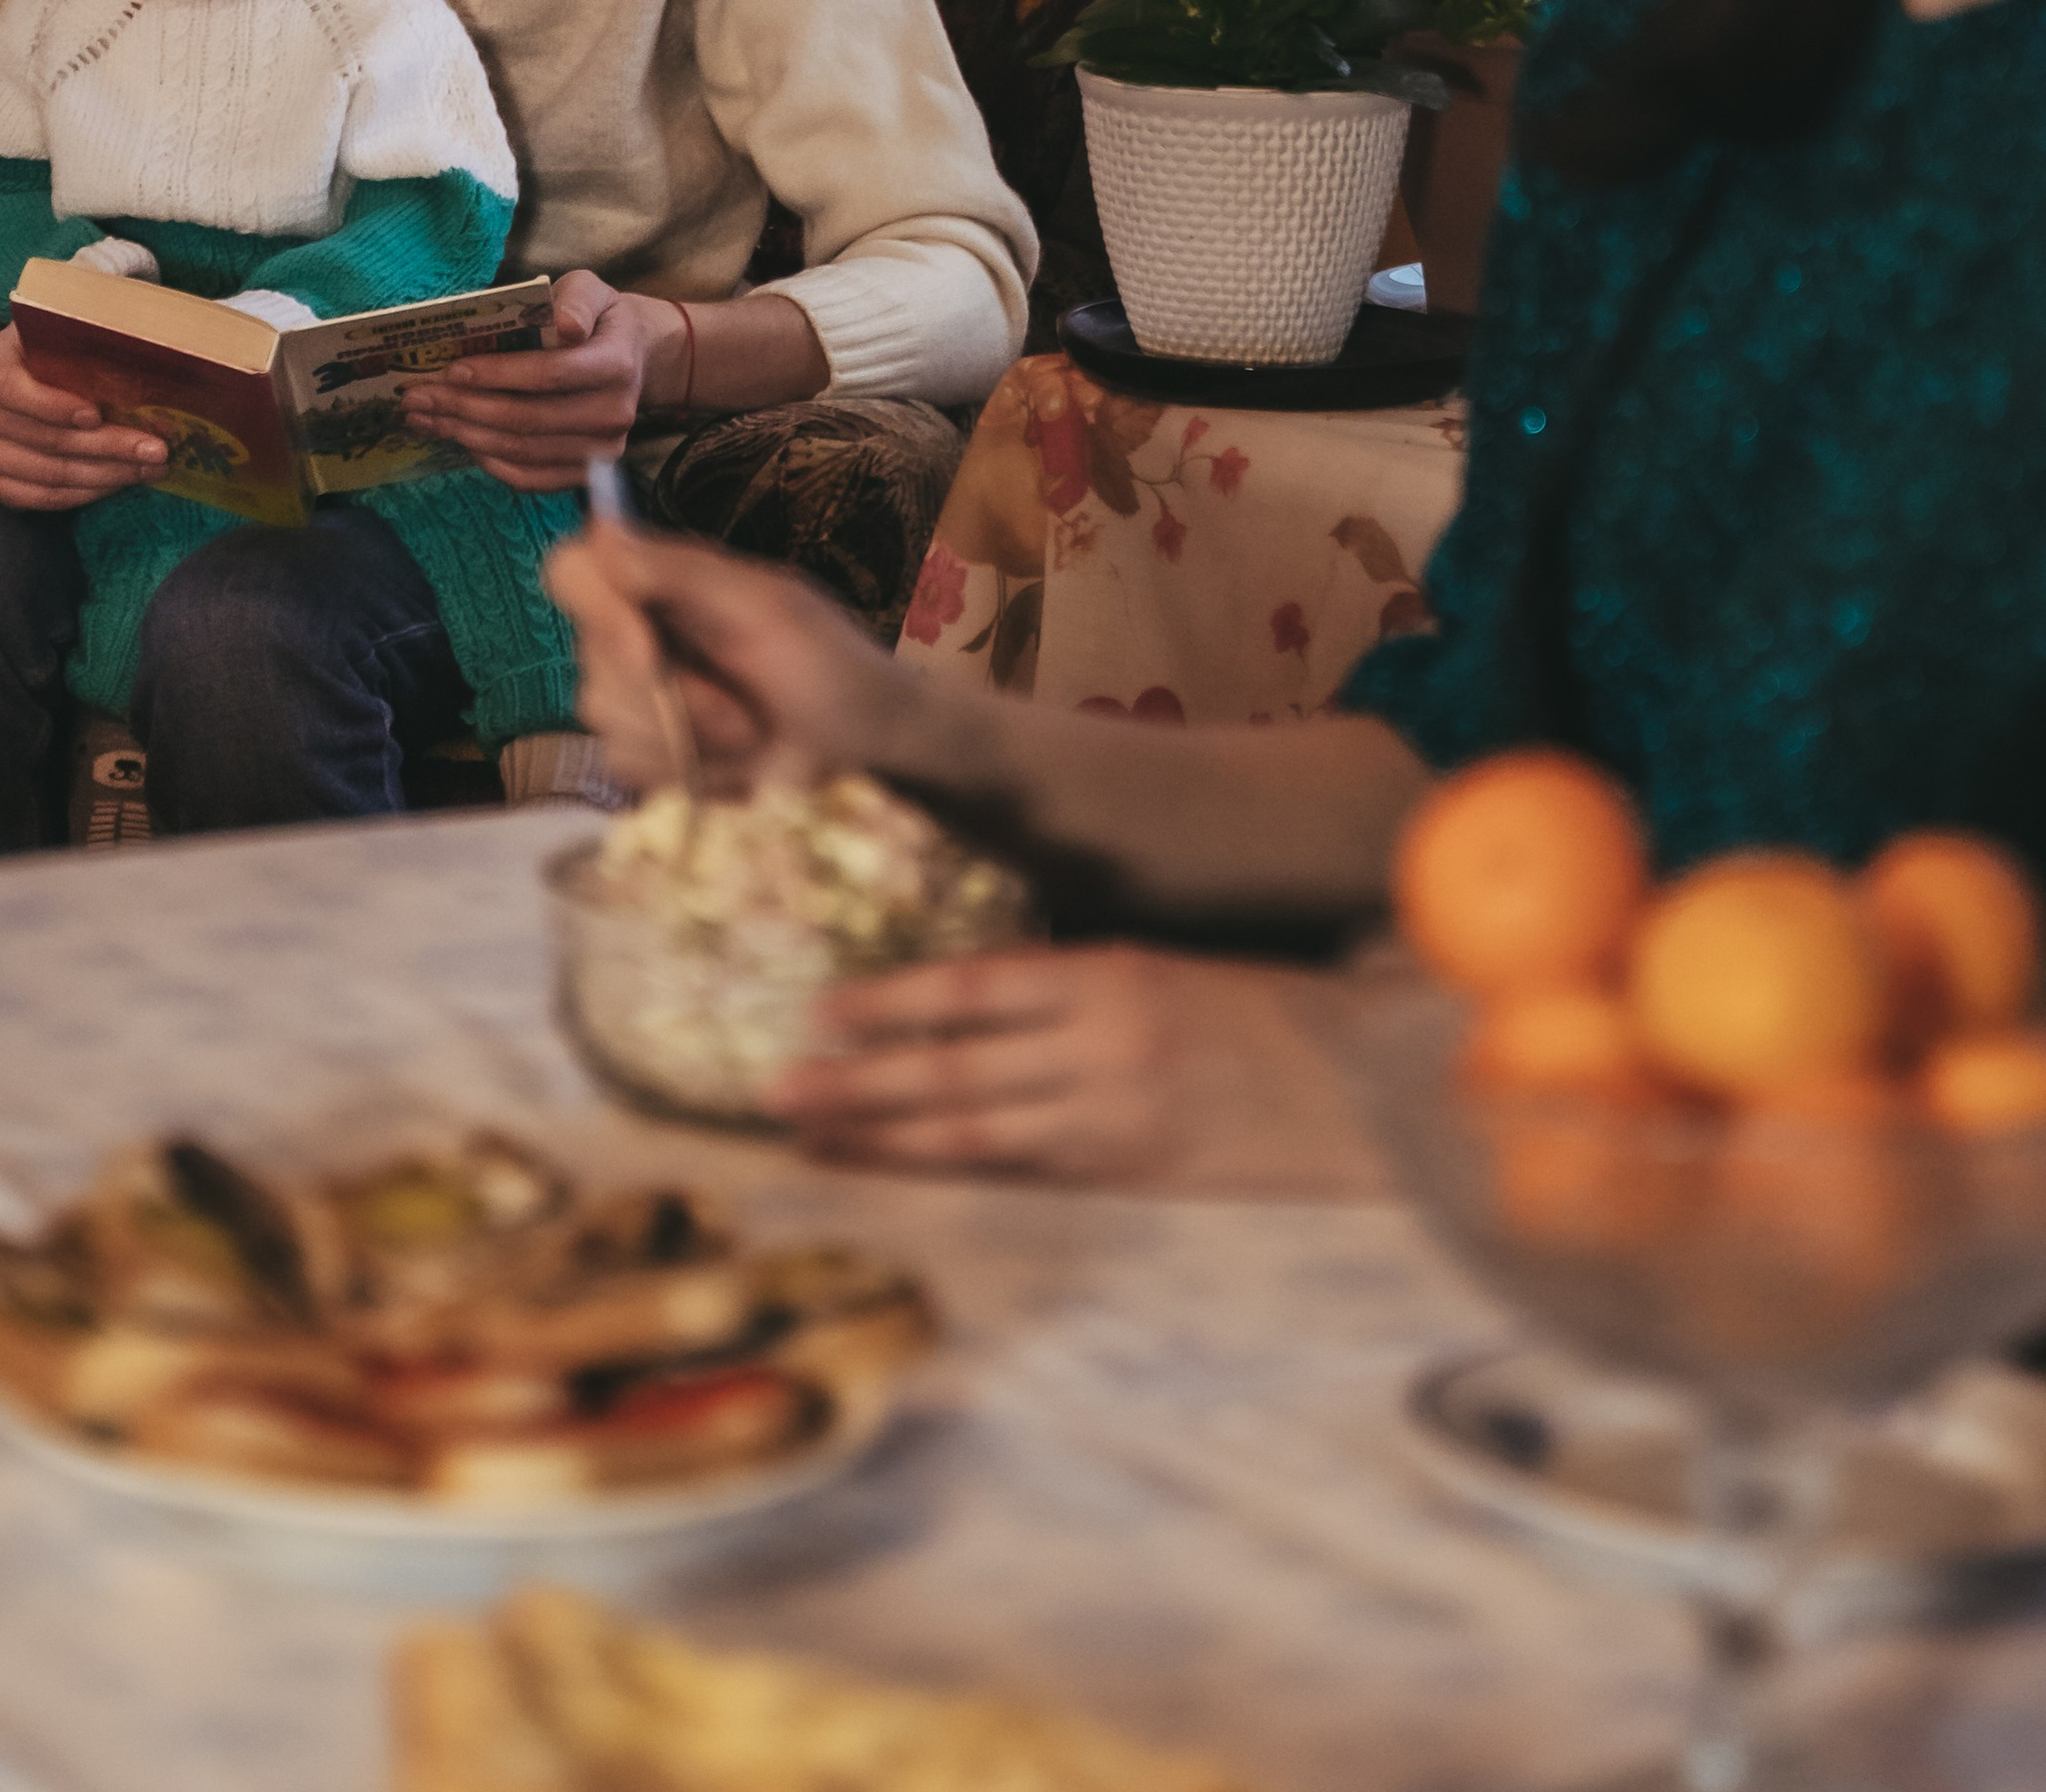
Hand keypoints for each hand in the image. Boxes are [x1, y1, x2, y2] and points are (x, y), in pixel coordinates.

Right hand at [0, 319, 164, 514]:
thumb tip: (151, 362)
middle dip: (108, 447)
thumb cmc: (49, 350)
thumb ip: (91, 342)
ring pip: (49, 475)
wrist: (15, 377)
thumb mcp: (62, 332)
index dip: (52, 405)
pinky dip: (87, 493)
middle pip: (43, 438)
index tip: (96, 414)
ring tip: (152, 468)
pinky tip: (122, 482)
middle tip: (157, 449)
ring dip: (108, 475)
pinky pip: (43, 498)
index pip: (9, 388)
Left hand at [402, 272, 677, 492]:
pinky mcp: (587, 472)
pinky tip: (460, 441)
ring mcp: (603, 450)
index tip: (452, 369)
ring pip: (523, 451)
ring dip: (466, 436)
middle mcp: (614, 414)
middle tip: (416, 397)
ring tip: (425, 417)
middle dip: (464, 408)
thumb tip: (563, 324)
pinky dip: (491, 464)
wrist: (635, 358)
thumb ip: (576, 299)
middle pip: (528, 419)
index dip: (498, 375)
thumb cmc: (598, 320)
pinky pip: (532, 479)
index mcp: (616, 364)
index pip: (550, 374)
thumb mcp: (591, 291)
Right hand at [540, 514, 912, 792]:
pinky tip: (734, 768)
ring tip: (751, 736)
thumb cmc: (829, 665)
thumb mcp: (766, 608)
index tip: (646, 650)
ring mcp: (636, 700)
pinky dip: (687, 773)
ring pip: (606, 719)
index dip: (595, 610)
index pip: (573, 572)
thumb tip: (601, 527)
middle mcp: (635, 634)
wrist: (865, 754)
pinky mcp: (646, 757)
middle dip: (672, 696)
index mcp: (660, 582)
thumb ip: (681, 572)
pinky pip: (626, 765)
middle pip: (591, 659)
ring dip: (686, 739)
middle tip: (743, 712)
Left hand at [777, 944, 1376, 1189]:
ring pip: (976, 1133)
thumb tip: (979, 1000)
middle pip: (953, 1068)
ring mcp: (1119, 1123)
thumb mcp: (1173, 967)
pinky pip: (1029, 1176)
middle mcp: (1103, 1049)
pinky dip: (959, 1175)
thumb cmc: (1276, 1010)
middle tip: (771, 1094)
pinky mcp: (1138, 1180)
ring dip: (884, 1140)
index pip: (972, 987)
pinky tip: (907, 1178)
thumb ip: (1080, 984)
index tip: (815, 1015)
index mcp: (1112, 976)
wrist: (1377, 1085)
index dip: (888, 1004)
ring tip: (809, 1141)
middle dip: (856, 1084)